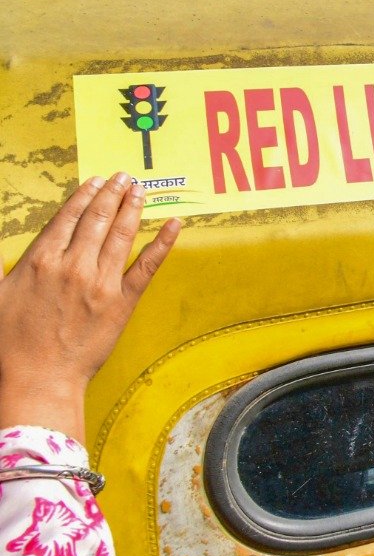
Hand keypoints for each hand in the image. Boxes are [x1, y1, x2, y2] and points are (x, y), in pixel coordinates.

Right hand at [0, 174, 181, 441]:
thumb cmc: (11, 342)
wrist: (39, 378)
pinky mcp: (122, 302)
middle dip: (112, 194)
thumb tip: (5, 250)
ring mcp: (100, 282)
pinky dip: (162, 243)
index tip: (95, 181)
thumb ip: (5, 266)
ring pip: (121, 235)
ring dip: (132, 208)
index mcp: (41, 261)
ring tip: (139, 190)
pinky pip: (146, 266)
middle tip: (123, 178)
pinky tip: (174, 225)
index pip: (68, 218)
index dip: (84, 196)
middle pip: (97, 220)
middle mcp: (72, 265)